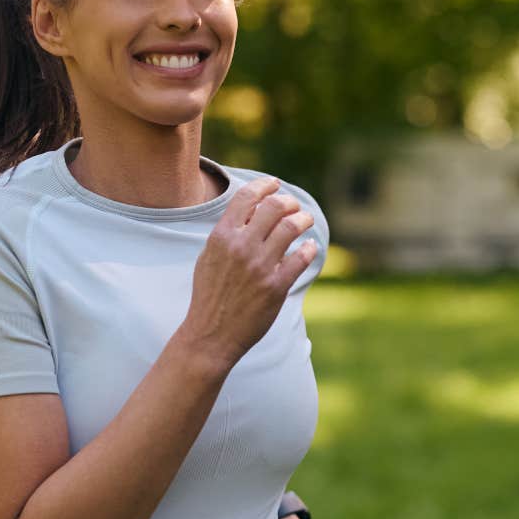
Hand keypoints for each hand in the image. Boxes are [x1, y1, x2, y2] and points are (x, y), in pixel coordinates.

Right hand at [178, 176, 317, 368]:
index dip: (265, 185)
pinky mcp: (276, 287)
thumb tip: (249, 211)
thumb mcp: (208, 257)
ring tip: (306, 221)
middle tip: (294, 207)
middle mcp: (241, 247)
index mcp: (222, 237)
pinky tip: (309, 247)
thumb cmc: (209, 295)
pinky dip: (309, 248)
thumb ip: (227, 233)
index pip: (247, 197)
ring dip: (303, 220)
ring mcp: (260, 267)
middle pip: (275, 207)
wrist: (210, 334)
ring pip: (292, 227)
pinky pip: (301, 258)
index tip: (275, 185)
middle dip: (289, 202)